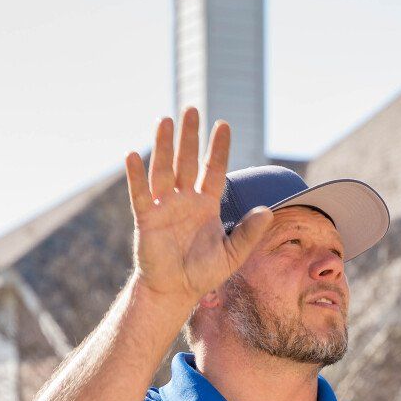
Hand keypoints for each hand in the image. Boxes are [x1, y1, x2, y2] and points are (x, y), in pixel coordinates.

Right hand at [124, 109, 272, 305]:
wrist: (175, 291)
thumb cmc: (203, 272)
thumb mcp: (232, 254)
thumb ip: (248, 233)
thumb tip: (268, 212)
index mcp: (206, 204)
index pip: (213, 169)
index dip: (218, 148)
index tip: (222, 124)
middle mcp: (184, 200)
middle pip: (187, 162)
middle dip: (189, 137)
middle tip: (191, 109)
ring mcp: (164, 207)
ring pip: (163, 170)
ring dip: (163, 146)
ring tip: (164, 120)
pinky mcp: (146, 219)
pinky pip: (140, 194)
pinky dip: (135, 176)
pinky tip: (132, 155)